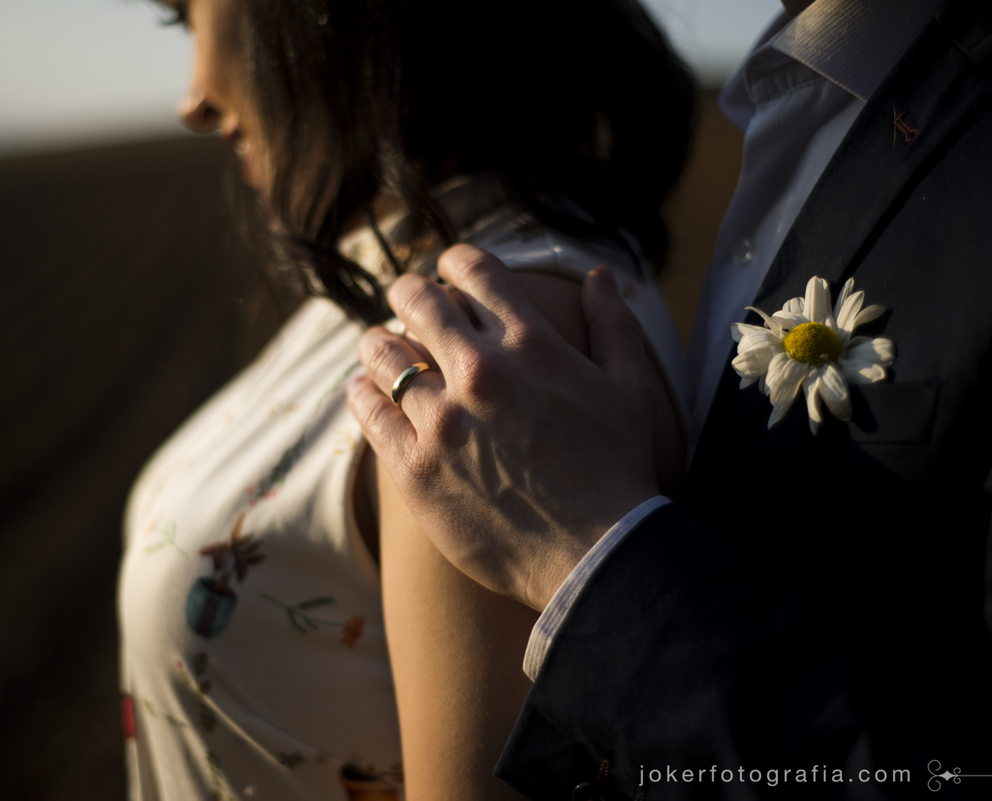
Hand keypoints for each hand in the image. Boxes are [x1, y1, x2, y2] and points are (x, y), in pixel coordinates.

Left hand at [348, 244, 679, 610]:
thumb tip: (595, 275)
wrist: (597, 556)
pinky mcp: (415, 467)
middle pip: (419, 302)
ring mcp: (442, 420)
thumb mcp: (630, 389)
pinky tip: (363, 389)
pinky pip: (369, 411)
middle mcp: (481, 372)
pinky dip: (361, 392)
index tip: (449, 270)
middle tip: (406, 298)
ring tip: (379, 345)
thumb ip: (613, 324)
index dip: (455, 262)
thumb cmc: (619, 471)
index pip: (473, 271)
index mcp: (531, 343)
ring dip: (379, 341)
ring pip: (384, 353)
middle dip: (409, 292)